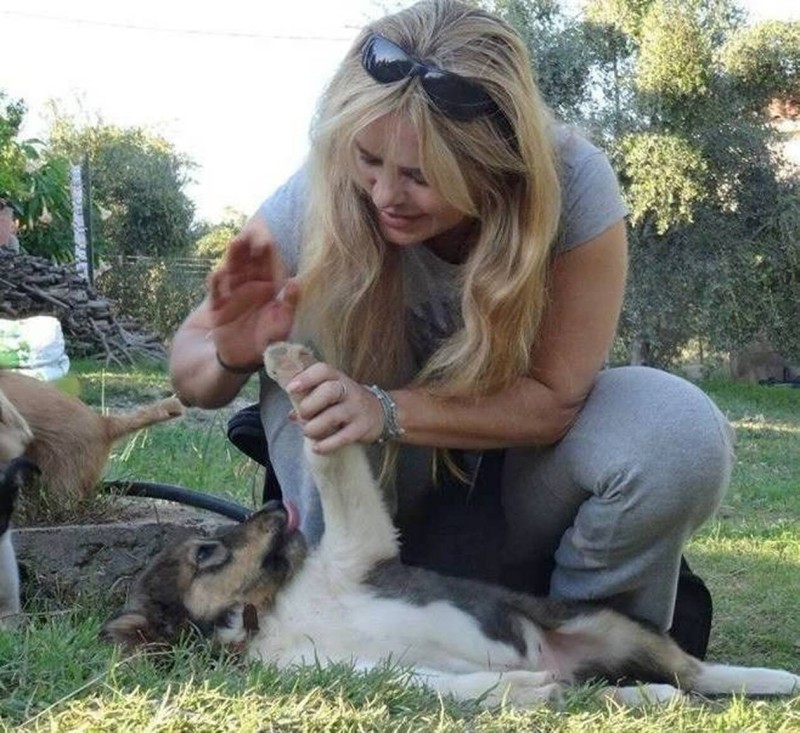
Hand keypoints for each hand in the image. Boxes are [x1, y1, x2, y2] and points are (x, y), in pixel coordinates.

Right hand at [207, 221, 299, 369]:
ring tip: (235, 244)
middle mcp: (250, 285)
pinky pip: (216, 291)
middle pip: (248, 262)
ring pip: (232, 270)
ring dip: (233, 257)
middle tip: (250, 233)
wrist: (243, 358)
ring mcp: (233, 293)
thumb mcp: (283, 323)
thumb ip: (290, 304)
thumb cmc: (269, 339)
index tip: (269, 238)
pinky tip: (219, 273)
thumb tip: (296, 283)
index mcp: (269, 287)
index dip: (268, 251)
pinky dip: (217, 282)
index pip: (268, 264)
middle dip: (249, 247)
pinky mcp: (217, 305)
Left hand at [285, 362, 384, 453]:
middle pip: (328, 391)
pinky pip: (342, 437)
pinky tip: (317, 448)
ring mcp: (357, 409)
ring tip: (308, 432)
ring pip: (333, 416)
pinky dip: (326, 445)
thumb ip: (311, 400)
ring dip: (314, 428)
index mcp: (338, 378)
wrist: (380, 413)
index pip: (323, 370)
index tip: (291, 388)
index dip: (306, 378)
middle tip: (303, 416)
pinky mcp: (362, 428)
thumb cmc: (347, 403)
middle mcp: (349, 390)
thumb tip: (291, 415)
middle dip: (309, 406)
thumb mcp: (332, 395)